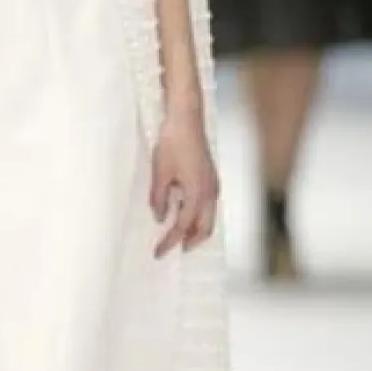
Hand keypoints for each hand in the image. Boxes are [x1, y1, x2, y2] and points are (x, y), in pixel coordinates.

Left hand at [149, 106, 219, 258]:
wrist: (186, 118)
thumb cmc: (173, 142)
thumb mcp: (160, 172)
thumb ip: (160, 198)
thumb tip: (160, 217)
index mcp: (197, 193)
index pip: (183, 227)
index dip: (170, 241)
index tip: (158, 252)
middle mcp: (210, 192)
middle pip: (204, 229)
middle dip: (189, 241)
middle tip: (174, 250)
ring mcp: (213, 184)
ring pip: (208, 217)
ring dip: (195, 229)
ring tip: (179, 235)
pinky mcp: (210, 177)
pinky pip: (208, 205)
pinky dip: (198, 215)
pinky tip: (185, 212)